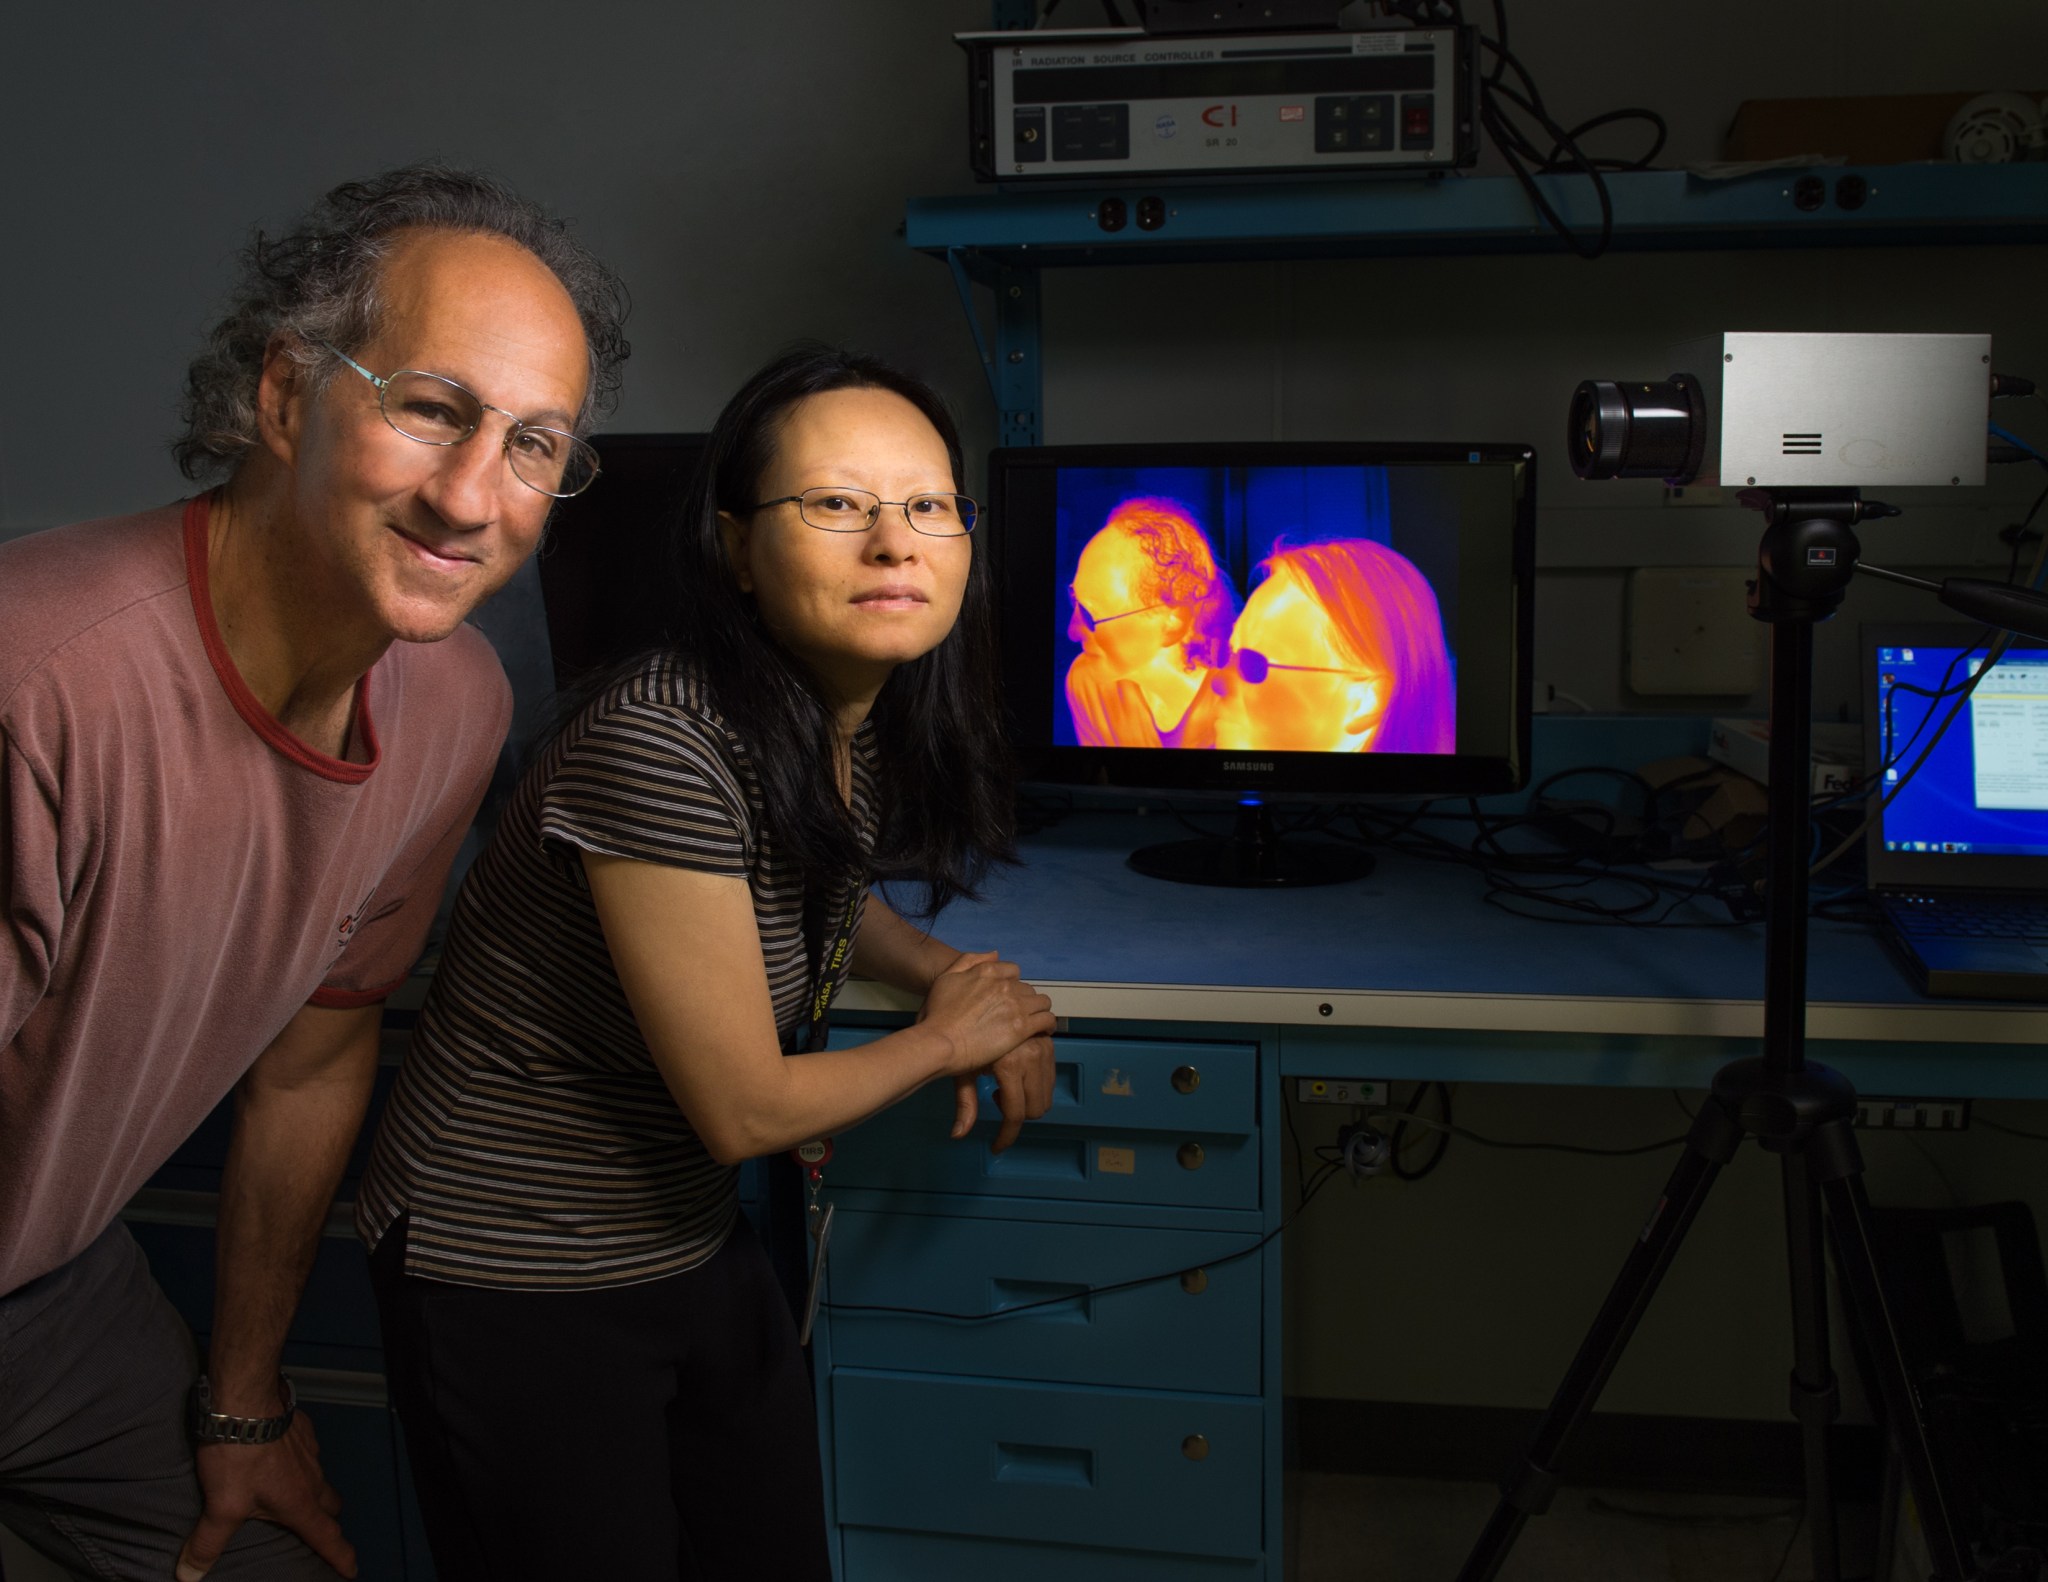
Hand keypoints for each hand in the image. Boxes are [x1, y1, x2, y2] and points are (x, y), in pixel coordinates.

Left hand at [179, 1414, 355, 1579]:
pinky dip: (300, 1461)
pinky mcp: (303, 1429)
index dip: (341, 1557)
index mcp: (299, 1504)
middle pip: (331, 1507)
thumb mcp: (220, 1505)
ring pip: (321, 1478)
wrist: (247, 1401)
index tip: (352, 1571)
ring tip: (290, 1492)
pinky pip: (309, 1452)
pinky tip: (278, 1456)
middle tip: (314, 1529)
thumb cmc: (238, 1457)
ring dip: (313, 1490)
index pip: (327, 1538)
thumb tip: (188, 1577)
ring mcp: (311, 1452)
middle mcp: (312, 1480)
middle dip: (327, 1521)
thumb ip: (207, 1543)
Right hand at [919, 951, 1054, 1074]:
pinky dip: (1047, 1025)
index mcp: (987, 971)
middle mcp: (1004, 985)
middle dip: (1024, 1000)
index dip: (1012, 985)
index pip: (1014, 971)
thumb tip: (995, 954)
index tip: (1007, 999)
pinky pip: (1047, 1020)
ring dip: (1038, 1011)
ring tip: (1032, 1024)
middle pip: (1027, 988)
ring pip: (1042, 1002)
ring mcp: (1015, 1005)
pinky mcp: (1022, 1027)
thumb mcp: (946, 979)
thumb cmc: (937, 1015)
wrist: (939, 1042)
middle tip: (1015, 1016)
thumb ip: (968, 961)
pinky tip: (1042, 1032)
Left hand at [950, 1032, 1056, 1152]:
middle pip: (1035, 1109)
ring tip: (1006, 1083)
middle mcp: (1031, 1055)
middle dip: (1017, 1115)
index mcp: (1010, 1064)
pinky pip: (1050, 1077)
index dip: (1006, 1136)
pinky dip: (1036, 1084)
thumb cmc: (963, 1036)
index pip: (1015, 1114)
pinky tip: (1018, 1072)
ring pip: (1045, 1096)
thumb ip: (965, 1105)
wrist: (973, 1004)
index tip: (998, 1145)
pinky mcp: (1048, 1042)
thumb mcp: (962, 1071)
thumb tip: (958, 1133)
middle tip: (997, 1099)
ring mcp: (1042, 1047)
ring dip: (1028, 1099)